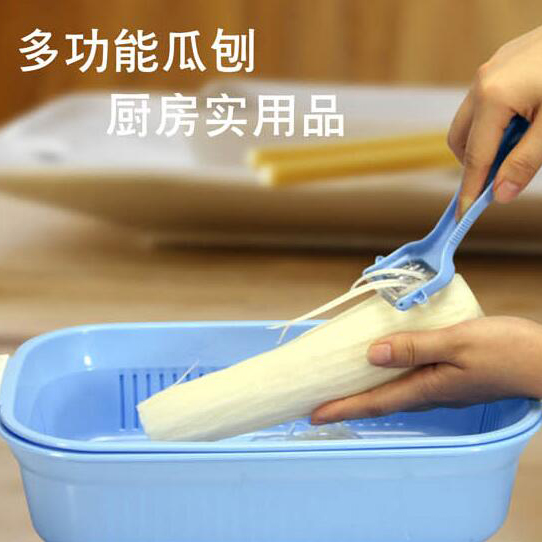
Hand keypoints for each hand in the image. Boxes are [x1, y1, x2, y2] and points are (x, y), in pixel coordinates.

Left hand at [311, 316, 541, 422]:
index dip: (341, 408)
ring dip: (363, 388)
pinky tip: (380, 360)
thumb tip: (371, 354)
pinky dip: (385, 372)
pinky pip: (407, 376)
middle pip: (377, 400)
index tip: (312, 414)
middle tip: (318, 400)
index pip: (372, 402)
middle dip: (346, 402)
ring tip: (340, 382)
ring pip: (390, 389)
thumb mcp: (455, 343)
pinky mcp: (446, 374)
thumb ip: (414, 348)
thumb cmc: (505, 351)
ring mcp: (437, 385)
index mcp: (424, 388)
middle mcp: (427, 392)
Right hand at [449, 26, 541, 218]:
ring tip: (519, 145)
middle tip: (499, 177)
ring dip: (485, 141)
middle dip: (473, 163)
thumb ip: (526, 162)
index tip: (464, 214)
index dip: (470, 189)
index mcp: (493, 97)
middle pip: (459, 139)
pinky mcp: (502, 63)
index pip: (474, 157)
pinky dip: (495, 122)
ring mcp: (490, 69)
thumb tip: (501, 193)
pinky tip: (524, 122)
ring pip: (470, 120)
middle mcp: (482, 81)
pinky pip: (484, 102)